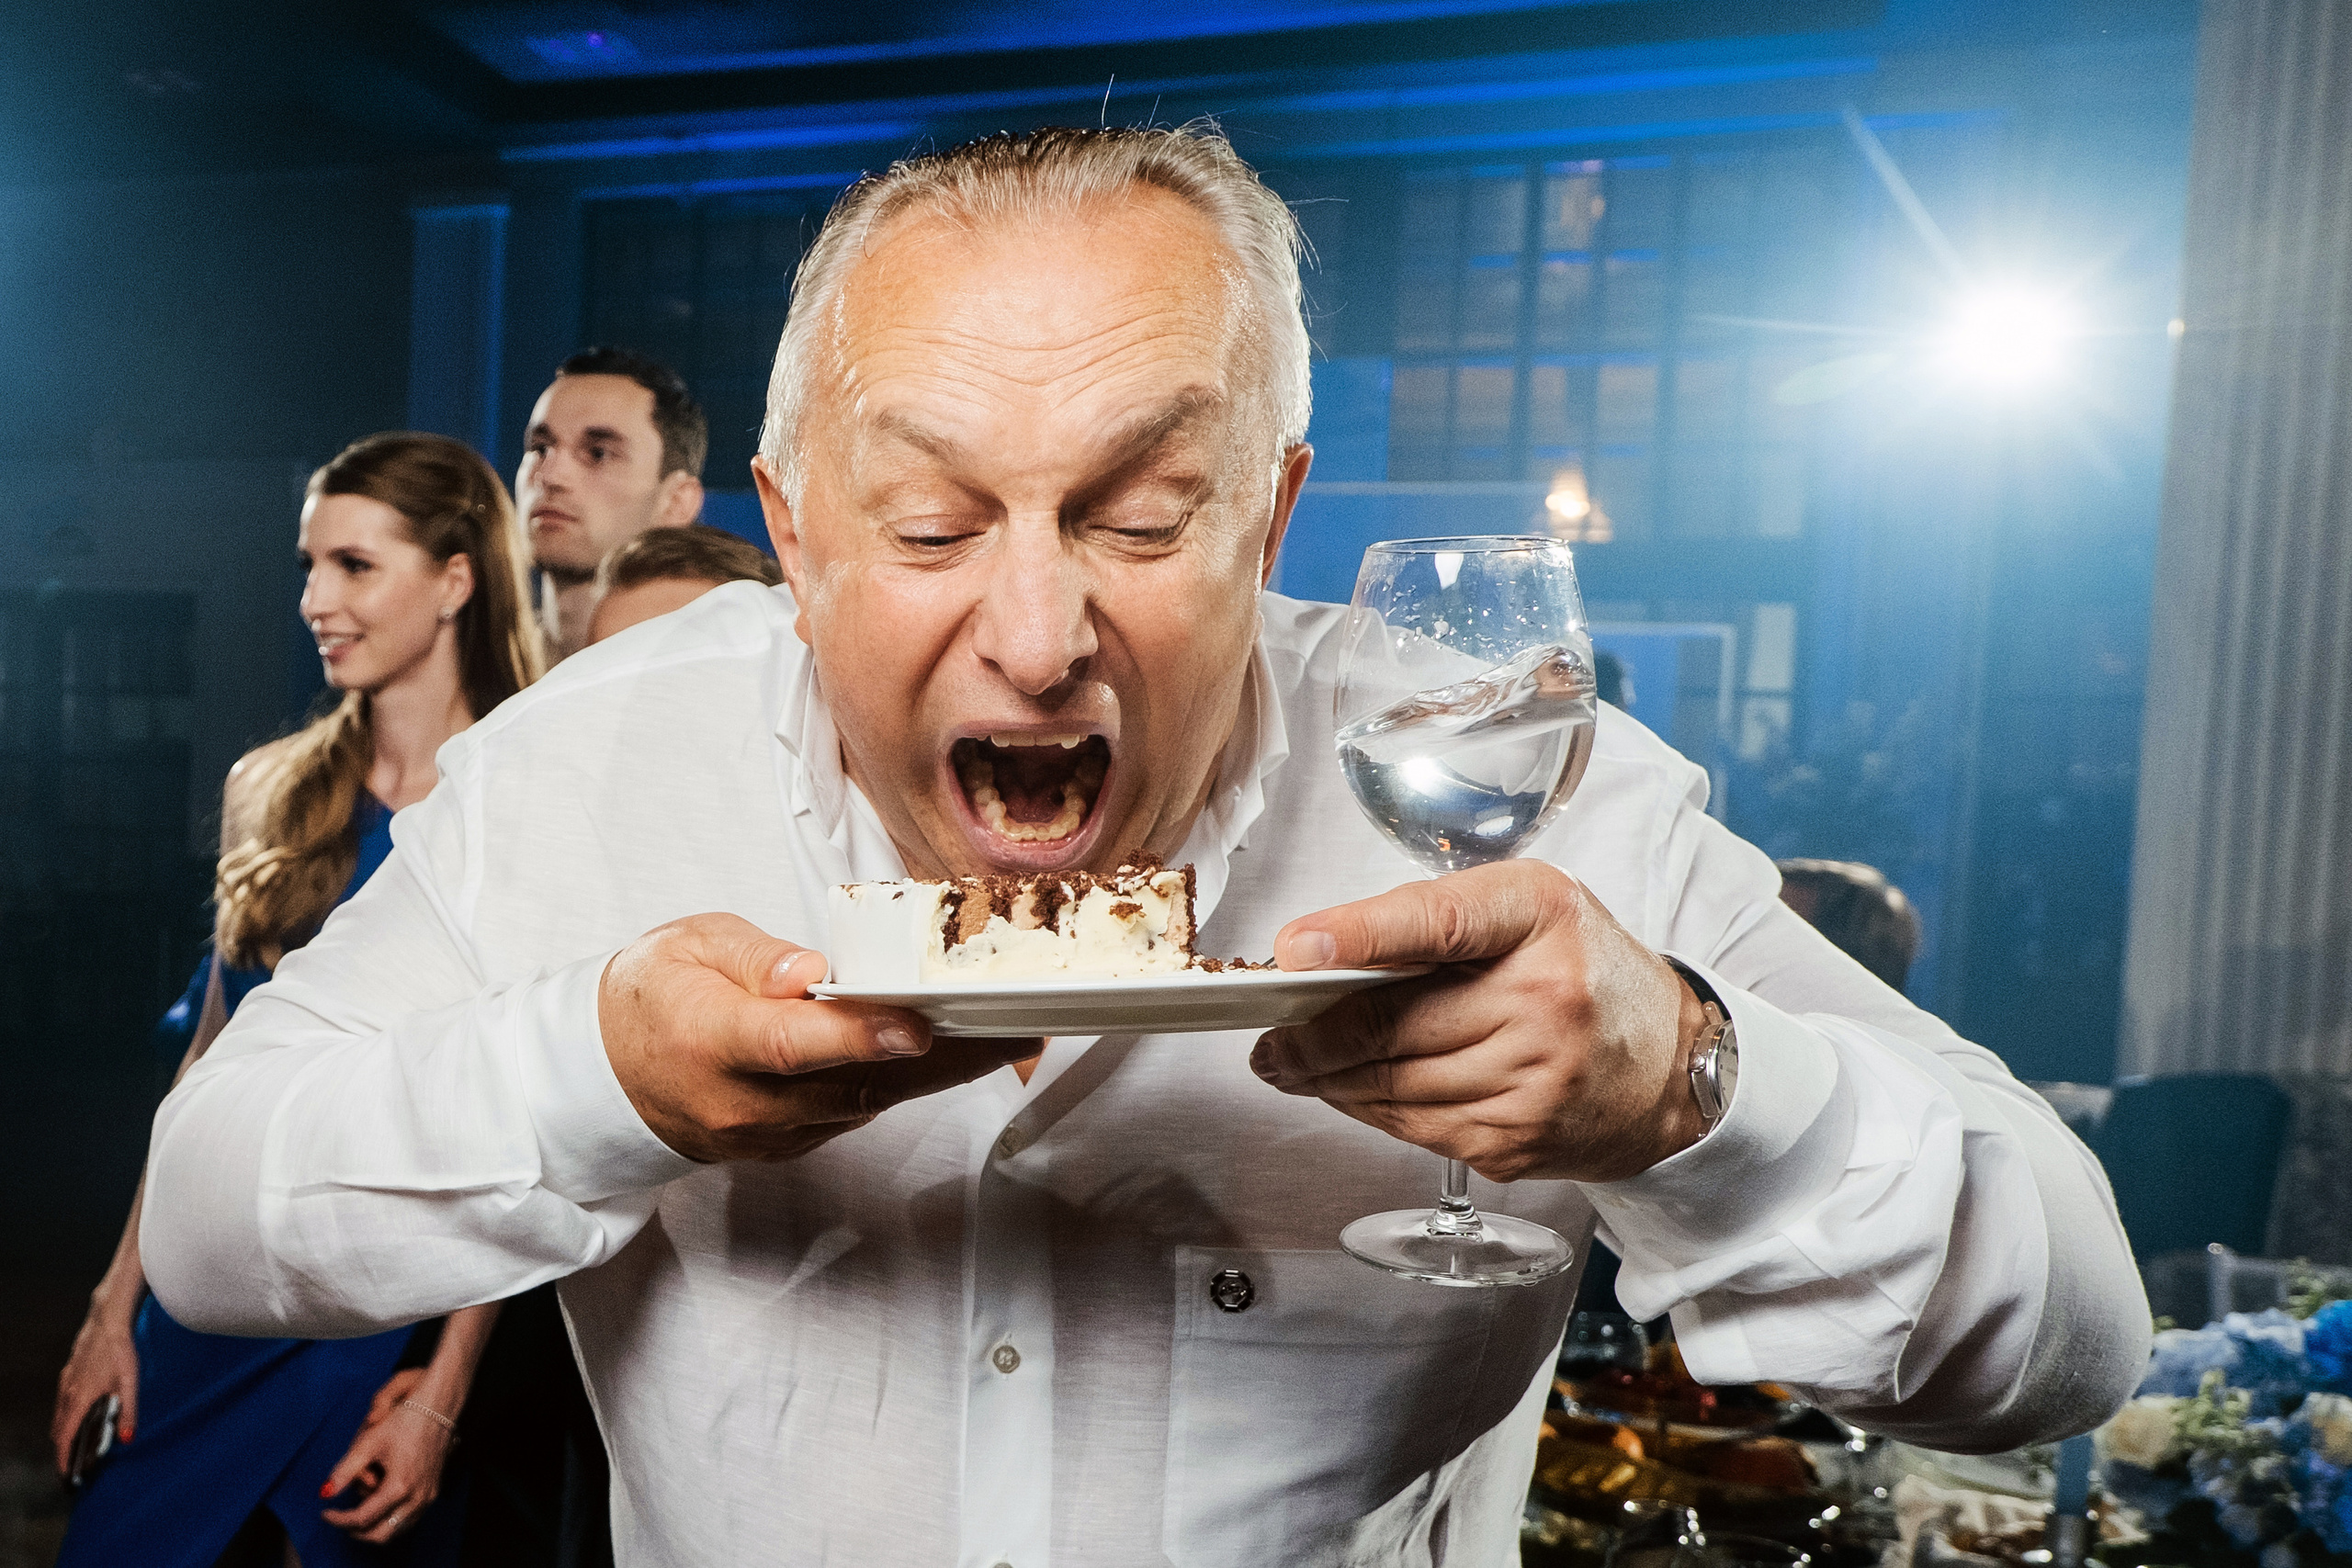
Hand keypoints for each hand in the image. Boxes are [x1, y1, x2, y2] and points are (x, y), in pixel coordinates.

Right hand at [51, 1299, 138, 1475]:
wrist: (107, 1321)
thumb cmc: (119, 1351)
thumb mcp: (129, 1382)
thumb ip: (128, 1411)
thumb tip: (127, 1438)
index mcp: (78, 1399)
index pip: (64, 1437)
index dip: (63, 1458)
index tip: (65, 1475)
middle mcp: (66, 1393)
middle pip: (58, 1430)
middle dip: (62, 1450)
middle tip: (72, 1465)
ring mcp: (65, 1382)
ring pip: (58, 1416)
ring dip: (63, 1433)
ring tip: (75, 1446)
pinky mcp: (69, 1373)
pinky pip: (62, 1402)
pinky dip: (65, 1416)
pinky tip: (79, 1416)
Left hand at [320, 1370, 451, 1542]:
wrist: (438, 1407)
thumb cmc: (405, 1420)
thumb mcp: (369, 1442)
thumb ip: (344, 1470)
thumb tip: (325, 1491)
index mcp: (399, 1485)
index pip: (361, 1518)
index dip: (338, 1519)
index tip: (325, 1512)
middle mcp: (416, 1497)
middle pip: (381, 1534)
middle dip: (356, 1531)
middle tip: (340, 1519)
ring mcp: (428, 1496)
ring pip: (397, 1530)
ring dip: (375, 1527)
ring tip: (358, 1510)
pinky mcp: (433, 1492)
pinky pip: (409, 1519)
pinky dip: (391, 1519)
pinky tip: (379, 1504)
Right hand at [601, 912, 1038, 1162]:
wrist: (605, 1073)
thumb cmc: (654, 996)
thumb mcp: (689, 946)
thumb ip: (753, 958)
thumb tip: (810, 971)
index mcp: (709, 1040)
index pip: (791, 1044)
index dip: (857, 1038)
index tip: (915, 1026)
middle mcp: (740, 1102)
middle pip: (849, 1083)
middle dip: (937, 1057)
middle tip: (1009, 1026)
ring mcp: (767, 1135)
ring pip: (866, 1105)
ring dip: (939, 1074)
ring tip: (1008, 1035)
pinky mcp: (789, 1145)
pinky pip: (858, 1114)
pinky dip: (910, 1085)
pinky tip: (959, 1055)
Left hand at [1249, 861, 1709, 1182]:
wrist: (1671, 1068)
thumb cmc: (1585, 971)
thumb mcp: (1525, 906)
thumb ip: (1430, 917)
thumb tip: (1323, 953)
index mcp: (1539, 918)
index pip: (1436, 922)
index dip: (1356, 935)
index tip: (1293, 950)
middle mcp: (1542, 1001)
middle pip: (1390, 1024)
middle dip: (1309, 1034)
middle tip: (1269, 1034)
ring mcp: (1531, 1082)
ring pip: (1389, 1084)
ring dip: (1325, 1078)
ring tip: (1291, 1063)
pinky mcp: (1515, 1142)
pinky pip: (1411, 1128)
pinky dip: (1366, 1109)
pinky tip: (1349, 1090)